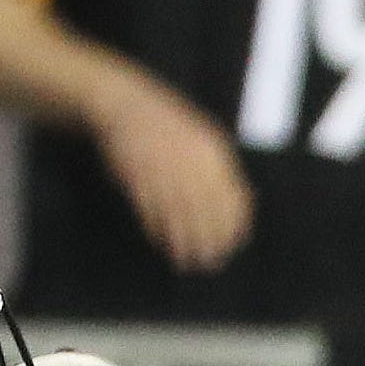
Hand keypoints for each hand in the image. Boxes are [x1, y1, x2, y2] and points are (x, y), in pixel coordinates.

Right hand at [88, 71, 254, 272]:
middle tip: (209, 262)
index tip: (230, 246)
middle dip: (211, 243)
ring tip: (186, 262)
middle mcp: (193, 162)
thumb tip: (240, 204)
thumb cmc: (166, 125)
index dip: (233, 228)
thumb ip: (221, 169)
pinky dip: (158, 231)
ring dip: (185, 244)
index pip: (234, 200)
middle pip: (209, 213)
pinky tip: (162, 243)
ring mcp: (165, 168)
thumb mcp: (203, 139)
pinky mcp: (139, 176)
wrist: (124, 102)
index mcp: (213, 153)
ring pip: (181, 217)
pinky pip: (153, 211)